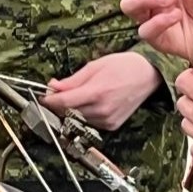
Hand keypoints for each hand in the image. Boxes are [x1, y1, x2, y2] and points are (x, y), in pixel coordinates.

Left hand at [43, 52, 158, 131]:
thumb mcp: (95, 66)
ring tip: (79, 95)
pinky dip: (85, 114)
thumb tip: (54, 87)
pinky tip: (91, 103)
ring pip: (78, 119)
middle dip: (60, 103)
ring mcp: (108, 120)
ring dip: (72, 109)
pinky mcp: (112, 125)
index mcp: (96, 93)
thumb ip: (72, 80)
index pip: (63, 103)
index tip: (44, 96)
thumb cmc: (124, 66)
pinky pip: (90, 122)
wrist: (148, 75)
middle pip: (68, 112)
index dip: (49, 100)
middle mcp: (102, 110)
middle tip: (57, 92)